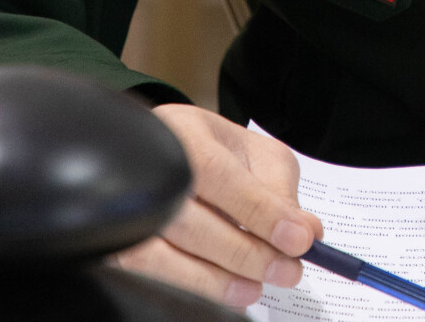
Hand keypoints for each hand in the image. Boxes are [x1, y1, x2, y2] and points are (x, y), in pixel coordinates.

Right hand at [113, 104, 324, 308]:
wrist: (173, 149)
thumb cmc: (218, 151)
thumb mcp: (257, 155)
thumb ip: (280, 190)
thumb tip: (306, 232)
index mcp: (184, 134)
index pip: (218, 175)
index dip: (259, 211)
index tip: (298, 240)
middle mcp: (146, 168)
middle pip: (190, 220)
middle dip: (247, 252)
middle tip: (289, 270)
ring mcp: (125, 207)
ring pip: (163, 253)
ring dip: (218, 278)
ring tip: (258, 286)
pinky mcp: (118, 240)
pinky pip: (150, 272)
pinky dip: (193, 285)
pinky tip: (229, 291)